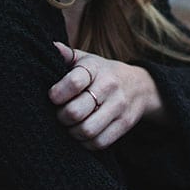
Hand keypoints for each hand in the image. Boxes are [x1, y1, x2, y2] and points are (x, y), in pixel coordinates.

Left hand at [48, 41, 164, 149]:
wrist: (139, 85)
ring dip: (72, 132)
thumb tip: (50, 47)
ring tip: (70, 125)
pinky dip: (86, 143)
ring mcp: (118, 106)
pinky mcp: (125, 124)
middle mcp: (109, 86)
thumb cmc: (102, 72)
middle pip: (76, 111)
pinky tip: (82, 134)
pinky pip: (100, 142)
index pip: (74, 82)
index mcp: (95, 68)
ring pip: (87, 130)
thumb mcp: (87, 59)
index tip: (53, 97)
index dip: (58, 93)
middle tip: (60, 114)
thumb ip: (67, 55)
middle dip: (61, 116)